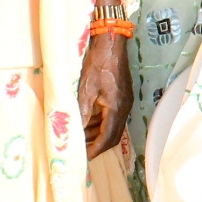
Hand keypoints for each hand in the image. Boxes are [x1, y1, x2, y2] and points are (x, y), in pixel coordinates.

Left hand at [78, 31, 133, 158]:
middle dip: (98, 145)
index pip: (108, 137)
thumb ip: (82, 112)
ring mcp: (125, 102)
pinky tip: (88, 122)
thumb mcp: (85, 89)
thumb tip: (77, 132)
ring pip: (113, 126)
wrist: (111, 43)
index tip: (84, 158)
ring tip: (81, 137)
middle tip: (82, 151)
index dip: (96, 150)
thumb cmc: (97, 63)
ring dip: (98, 134)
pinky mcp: (122, 96)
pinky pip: (112, 116)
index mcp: (116, 107)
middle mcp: (124, 107)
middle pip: (114, 135)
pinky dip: (101, 123)